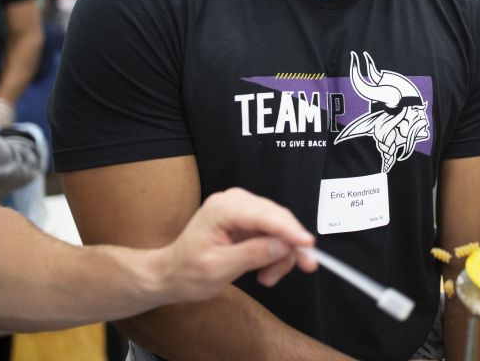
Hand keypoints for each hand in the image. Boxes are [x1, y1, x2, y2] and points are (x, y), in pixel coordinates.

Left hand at [151, 188, 317, 304]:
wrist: (171, 274)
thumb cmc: (186, 272)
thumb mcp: (218, 269)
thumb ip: (252, 254)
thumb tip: (283, 245)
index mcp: (223, 209)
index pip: (265, 215)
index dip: (290, 230)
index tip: (308, 246)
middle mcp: (234, 201)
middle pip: (277, 218)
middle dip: (290, 246)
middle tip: (303, 268)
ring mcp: (241, 209)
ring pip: (279, 226)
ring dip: (281, 253)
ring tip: (269, 278)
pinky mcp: (247, 219)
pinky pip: (273, 232)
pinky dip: (275, 252)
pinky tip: (266, 270)